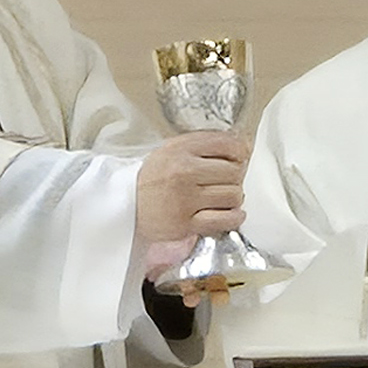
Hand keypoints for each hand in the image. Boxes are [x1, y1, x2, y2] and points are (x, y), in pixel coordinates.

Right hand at [134, 130, 250, 265]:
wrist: (125, 206)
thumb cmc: (153, 178)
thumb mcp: (171, 150)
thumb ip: (202, 144)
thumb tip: (242, 147)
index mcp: (180, 150)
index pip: (226, 144)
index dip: (238, 151)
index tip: (237, 158)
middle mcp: (184, 172)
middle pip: (234, 171)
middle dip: (235, 176)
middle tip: (226, 181)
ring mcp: (185, 200)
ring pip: (233, 195)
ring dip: (234, 197)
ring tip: (224, 197)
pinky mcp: (186, 224)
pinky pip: (225, 220)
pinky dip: (234, 217)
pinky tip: (231, 213)